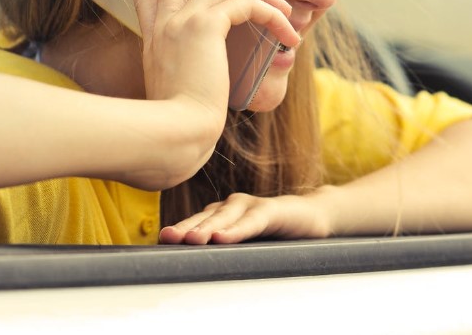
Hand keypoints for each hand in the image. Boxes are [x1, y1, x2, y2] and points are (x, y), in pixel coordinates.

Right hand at [122, 0, 299, 118]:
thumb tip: (211, 79)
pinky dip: (272, 13)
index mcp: (153, 34)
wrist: (174, 134)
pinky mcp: (205, 27)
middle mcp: (163, 21)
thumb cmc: (177, 122)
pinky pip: (246, 2)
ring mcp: (181, 20)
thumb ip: (185, 73)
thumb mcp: (172, 89)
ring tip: (284, 12)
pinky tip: (286, 34)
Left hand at [159, 192, 333, 244]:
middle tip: (168, 238)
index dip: (179, 230)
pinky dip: (236, 229)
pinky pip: (251, 221)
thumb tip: (193, 266)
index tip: (161, 240)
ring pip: (224, 217)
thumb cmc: (272, 233)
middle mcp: (232, 205)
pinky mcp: (271, 210)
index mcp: (221, 213)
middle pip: (204, 218)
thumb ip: (223, 249)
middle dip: (185, 228)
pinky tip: (223, 238)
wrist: (310, 217)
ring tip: (191, 240)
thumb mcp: (244, 242)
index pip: (195, 222)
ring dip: (206, 229)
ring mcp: (251, 205)